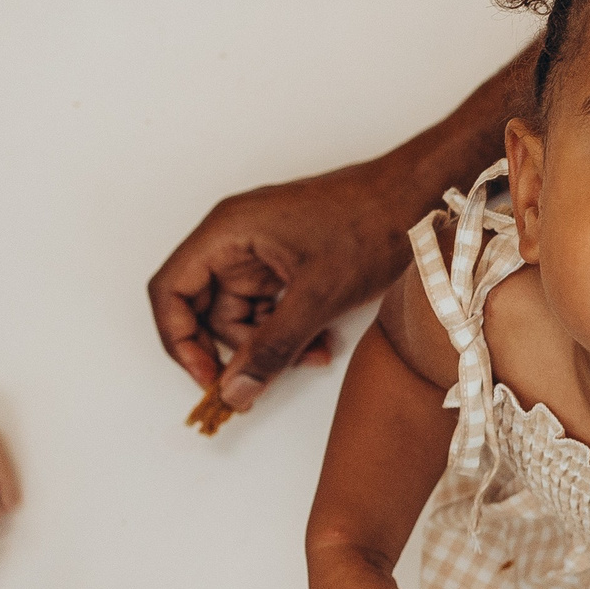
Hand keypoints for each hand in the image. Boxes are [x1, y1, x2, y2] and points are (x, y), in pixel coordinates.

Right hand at [147, 161, 414, 412]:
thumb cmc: (369, 225)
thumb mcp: (317, 297)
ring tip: (314, 354)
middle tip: (262, 380)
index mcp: (226, 232)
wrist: (418, 197)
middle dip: (238, 348)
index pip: (171, 290)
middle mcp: (235, 240)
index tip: (207, 378)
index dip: (179, 339)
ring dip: (271, 344)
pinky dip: (290, 331)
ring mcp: (261, 252)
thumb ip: (271, 348)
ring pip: (243, 315)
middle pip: (206, 309)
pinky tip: (322, 344)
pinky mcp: (287, 263)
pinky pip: (271, 307)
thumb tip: (236, 392)